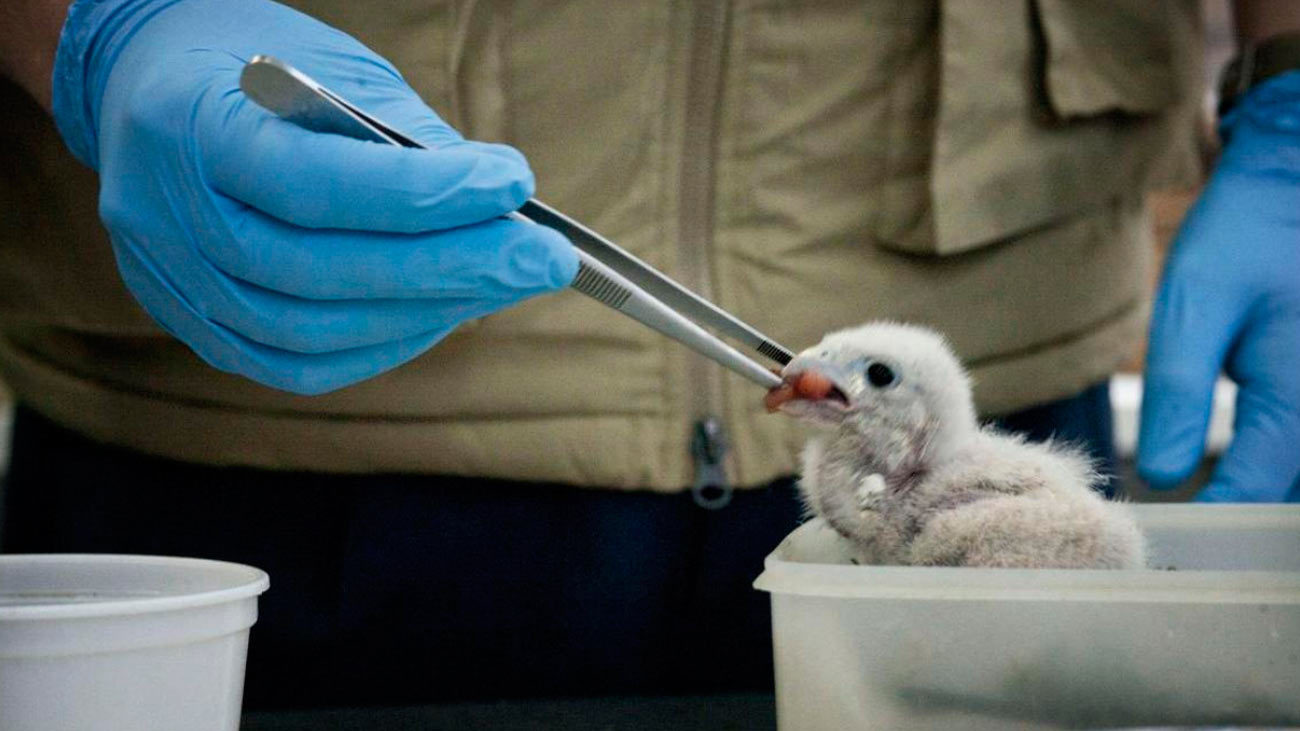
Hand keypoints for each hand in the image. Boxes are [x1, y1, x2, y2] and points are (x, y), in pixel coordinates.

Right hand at [51, 0, 575, 393]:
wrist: (145, 86)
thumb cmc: (248, 64)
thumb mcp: (326, 68)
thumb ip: (400, 139)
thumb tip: (495, 206)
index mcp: (188, 126)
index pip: (317, 184)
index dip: (424, 195)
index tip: (512, 183)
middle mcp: (165, 215)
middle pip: (319, 272)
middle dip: (450, 267)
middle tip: (542, 257)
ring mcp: (170, 280)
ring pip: (310, 331)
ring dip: (426, 310)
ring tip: (506, 281)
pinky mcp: (192, 322)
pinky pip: (294, 364)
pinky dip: (380, 345)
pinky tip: (442, 314)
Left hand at [1138, 71, 1299, 501]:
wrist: (1297, 180)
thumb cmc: (1248, 233)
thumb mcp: (1196, 306)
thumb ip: (1180, 393)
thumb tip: (1164, 474)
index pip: (1256, 496)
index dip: (1210, 525)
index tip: (1162, 546)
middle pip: (1287, 493)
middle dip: (1239, 516)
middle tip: (1173, 537)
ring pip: (1297, 470)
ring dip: (1260, 490)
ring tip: (1203, 508)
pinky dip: (1274, 461)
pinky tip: (1235, 464)